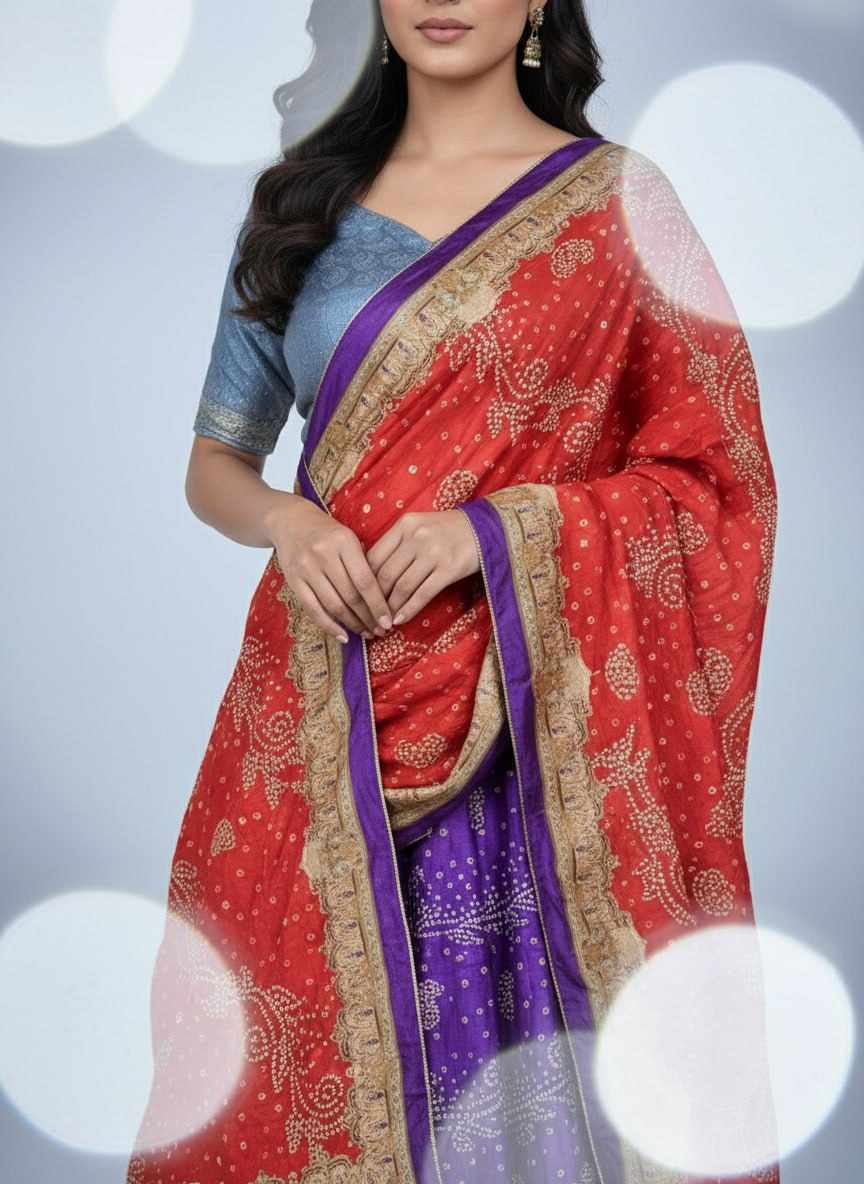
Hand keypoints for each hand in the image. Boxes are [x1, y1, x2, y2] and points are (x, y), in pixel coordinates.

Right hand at [267, 495, 392, 642]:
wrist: (289, 521)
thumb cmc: (327, 532)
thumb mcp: (349, 537)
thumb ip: (364, 563)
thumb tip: (384, 599)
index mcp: (344, 542)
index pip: (365, 581)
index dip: (378, 605)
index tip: (388, 621)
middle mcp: (324, 555)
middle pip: (351, 596)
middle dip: (368, 618)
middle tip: (381, 631)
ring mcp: (306, 569)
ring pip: (334, 605)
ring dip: (352, 624)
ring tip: (366, 633)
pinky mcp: (294, 581)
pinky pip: (313, 609)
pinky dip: (329, 626)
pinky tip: (343, 636)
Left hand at [365, 509, 479, 626]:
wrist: (486, 528)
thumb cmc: (447, 531)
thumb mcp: (419, 527)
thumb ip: (397, 544)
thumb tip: (372, 573)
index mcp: (404, 525)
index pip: (374, 556)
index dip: (364, 581)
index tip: (360, 597)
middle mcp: (416, 537)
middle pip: (385, 574)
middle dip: (375, 599)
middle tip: (369, 615)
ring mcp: (433, 553)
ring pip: (402, 586)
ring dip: (390, 608)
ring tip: (384, 621)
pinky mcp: (449, 569)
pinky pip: (423, 593)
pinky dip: (409, 609)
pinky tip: (401, 620)